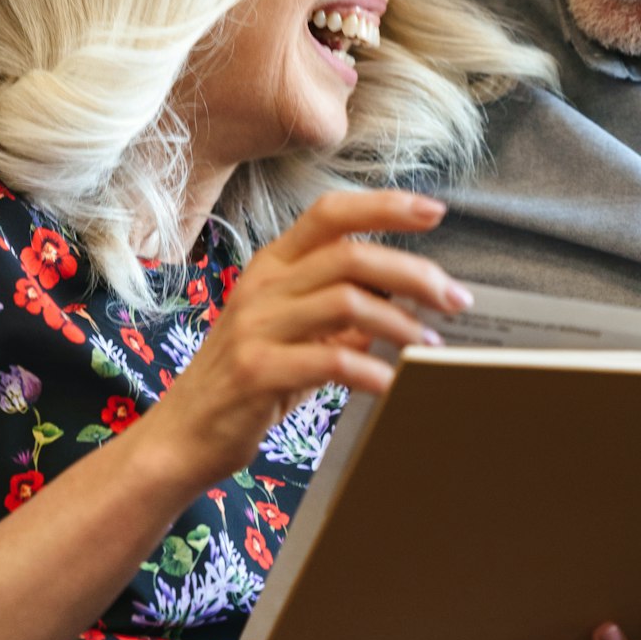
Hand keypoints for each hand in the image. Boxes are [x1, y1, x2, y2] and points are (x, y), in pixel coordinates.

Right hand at [139, 189, 471, 491]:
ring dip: (401, 325)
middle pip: (351, 255)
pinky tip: (393, 384)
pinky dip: (371, 370)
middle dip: (414, 273)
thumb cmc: (248, 379)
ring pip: (346, 301)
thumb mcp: (297, 333)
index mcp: (273, 265)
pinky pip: (329, 359)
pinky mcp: (256, 370)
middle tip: (455, 299)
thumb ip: (344, 311)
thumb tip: (407, 298)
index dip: (385, 206)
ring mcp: (256, 326)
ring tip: (430, 347)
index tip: (435, 211)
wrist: (184, 433)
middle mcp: (263, 285)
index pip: (331, 213)